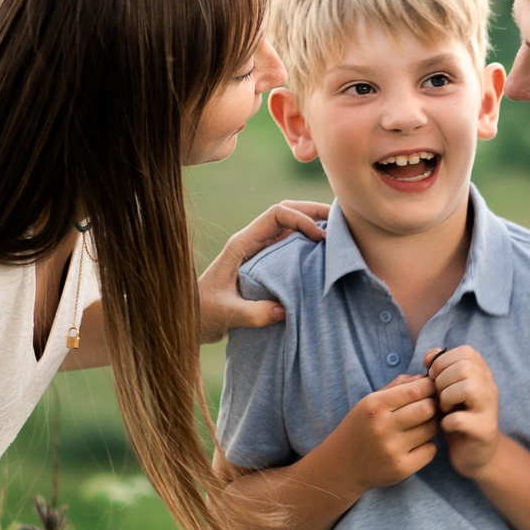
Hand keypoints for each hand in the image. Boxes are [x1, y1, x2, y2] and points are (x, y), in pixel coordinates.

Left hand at [198, 200, 330, 343]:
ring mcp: (257, 251)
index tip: (319, 238)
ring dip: (312, 224)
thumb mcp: (226, 314)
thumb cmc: (203, 313)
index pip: (275, 215)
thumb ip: (252, 314)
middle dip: (311, 212)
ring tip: (337, 232)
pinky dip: (307, 243)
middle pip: (285, 212)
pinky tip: (323, 253)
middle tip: (340, 219)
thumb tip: (283, 310)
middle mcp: (251, 242)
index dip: (300, 219)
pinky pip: (288, 245)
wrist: (189, 318)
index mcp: (241, 244)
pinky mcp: (262, 264)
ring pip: (288, 227)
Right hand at [325, 375, 439, 491]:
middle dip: (431, 406)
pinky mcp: (401, 469)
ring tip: (417, 427)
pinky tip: (413, 446)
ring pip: (431, 429)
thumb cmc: (359, 428)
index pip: (416, 390)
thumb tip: (425, 378)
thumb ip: (397, 386)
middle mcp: (382, 427)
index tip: (428, 390)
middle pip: (428, 408)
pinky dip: (427, 446)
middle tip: (426, 409)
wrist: (340, 466)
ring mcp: (392, 450)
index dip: (429, 387)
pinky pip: (430, 450)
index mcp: (374, 406)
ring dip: (429, 426)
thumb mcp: (370, 402)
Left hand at [424, 346, 501, 474]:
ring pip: (468, 388)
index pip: (466, 352)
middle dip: (443, 380)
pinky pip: (460, 419)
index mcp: (482, 375)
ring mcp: (489, 410)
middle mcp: (490, 389)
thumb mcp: (447, 390)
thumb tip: (430, 355)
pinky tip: (446, 426)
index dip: (444, 361)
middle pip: (466, 368)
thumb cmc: (457, 418)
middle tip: (438, 396)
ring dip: (447, 397)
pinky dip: (447, 422)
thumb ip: (441, 370)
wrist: (475, 454)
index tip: (434, 377)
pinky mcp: (484, 431)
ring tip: (444, 409)